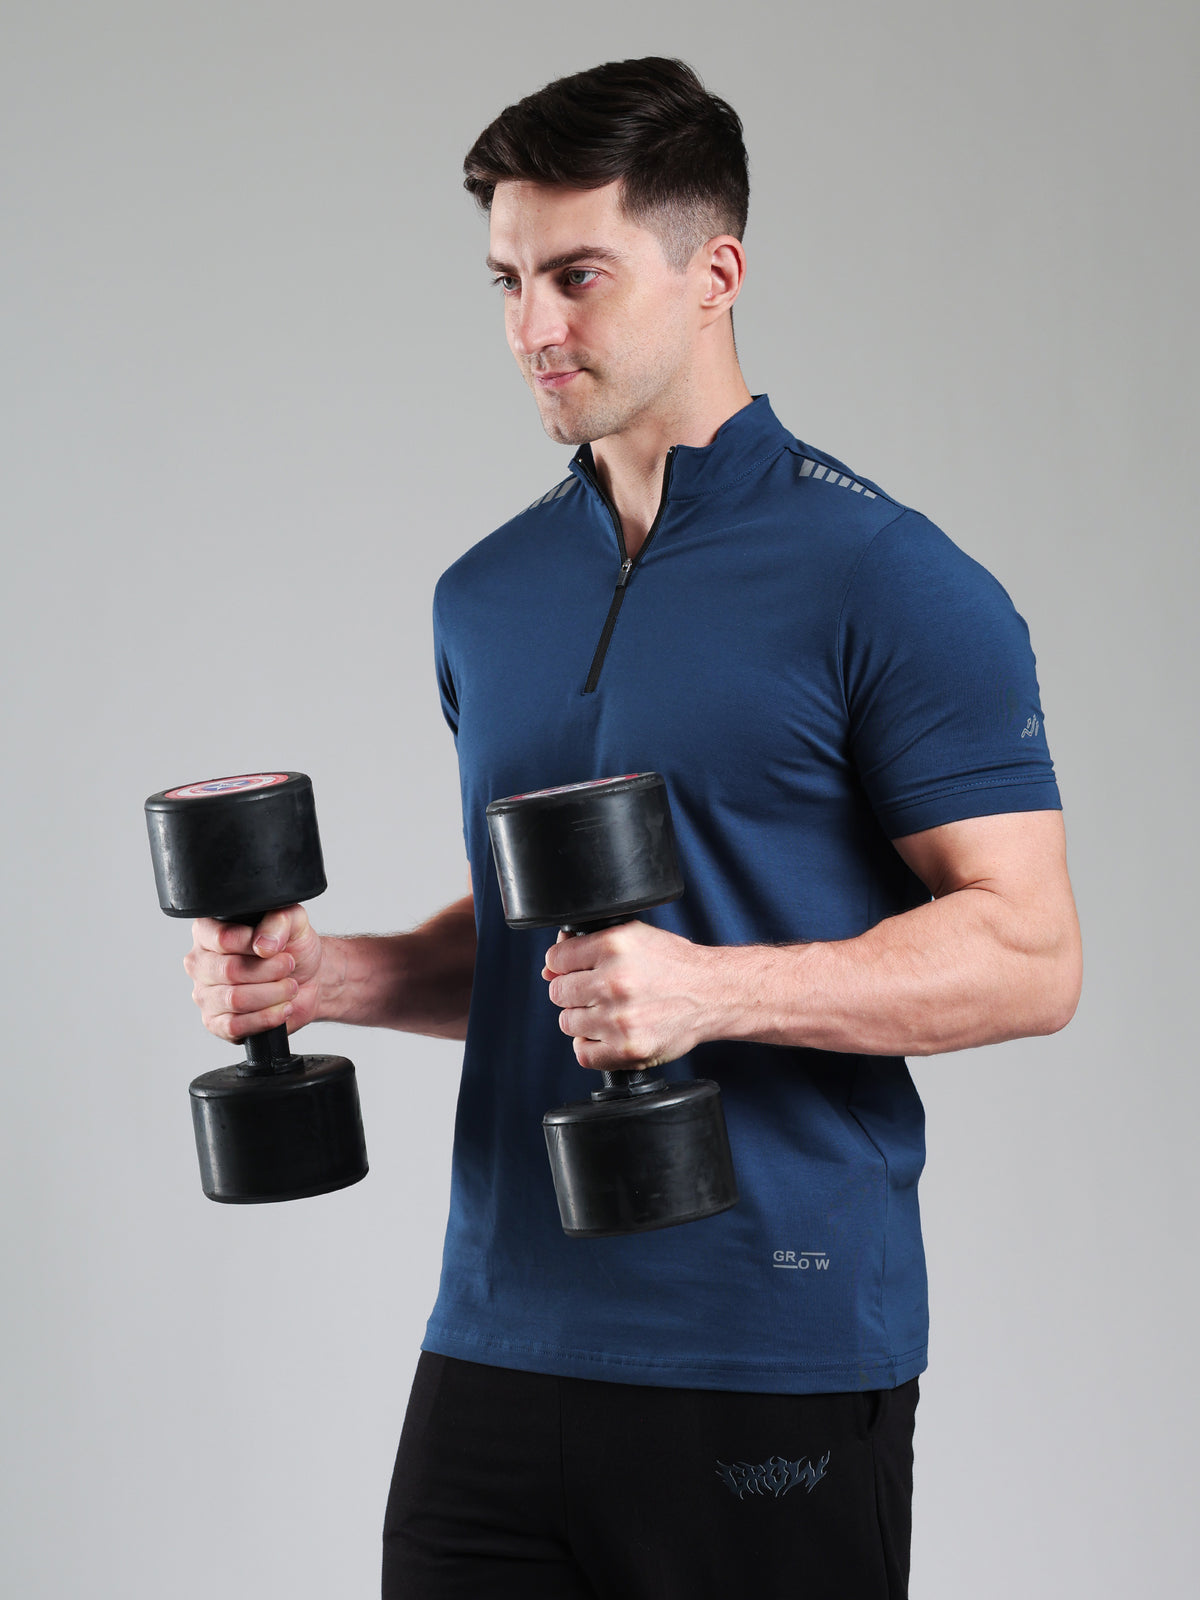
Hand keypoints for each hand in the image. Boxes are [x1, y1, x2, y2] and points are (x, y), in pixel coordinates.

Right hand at [183, 904, 323, 1043]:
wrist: (307, 979)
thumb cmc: (292, 947)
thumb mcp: (293, 921)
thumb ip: (278, 921)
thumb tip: (263, 945)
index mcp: (208, 932)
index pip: (222, 938)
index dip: (254, 944)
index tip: (275, 947)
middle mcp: (201, 963)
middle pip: (229, 970)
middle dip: (269, 970)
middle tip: (288, 965)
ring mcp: (205, 995)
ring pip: (235, 999)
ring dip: (272, 994)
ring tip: (289, 987)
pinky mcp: (216, 1024)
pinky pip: (236, 1025)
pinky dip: (266, 1018)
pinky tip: (282, 1008)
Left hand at [542, 921, 717, 1071]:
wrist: (713, 993)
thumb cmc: (673, 964)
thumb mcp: (633, 938)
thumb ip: (588, 947)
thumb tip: (549, 969)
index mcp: (613, 945)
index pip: (556, 958)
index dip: (566, 965)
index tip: (580, 971)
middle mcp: (614, 981)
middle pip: (559, 993)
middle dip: (575, 993)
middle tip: (601, 993)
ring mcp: (619, 1018)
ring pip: (568, 1023)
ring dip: (584, 1020)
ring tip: (611, 1013)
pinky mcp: (627, 1049)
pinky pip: (583, 1053)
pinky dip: (592, 1047)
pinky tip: (610, 1034)